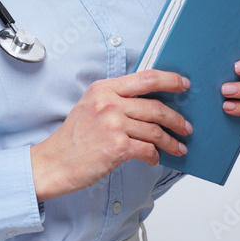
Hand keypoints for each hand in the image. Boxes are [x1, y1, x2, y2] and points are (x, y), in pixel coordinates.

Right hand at [31, 69, 190, 200]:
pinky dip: (155, 156)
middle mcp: (109, 103)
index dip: (169, 80)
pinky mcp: (117, 146)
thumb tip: (147, 104)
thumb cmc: (72, 138)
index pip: (145, 78)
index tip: (183, 84)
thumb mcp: (89, 106)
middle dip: (176, 119)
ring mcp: (113, 124)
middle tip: (185, 126)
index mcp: (103, 88)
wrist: (54, 162)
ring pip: (155, 130)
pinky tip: (154, 158)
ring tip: (178, 147)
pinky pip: (148, 149)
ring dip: (171, 141)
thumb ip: (114, 99)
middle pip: (155, 107)